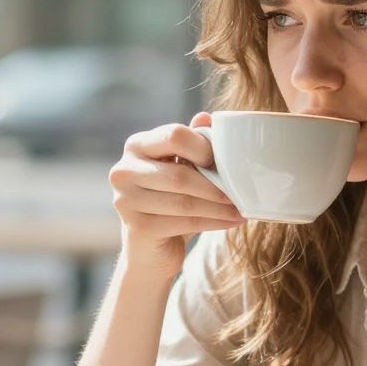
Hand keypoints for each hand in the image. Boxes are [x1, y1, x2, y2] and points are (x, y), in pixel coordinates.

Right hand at [109, 111, 244, 279]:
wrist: (149, 249)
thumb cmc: (169, 201)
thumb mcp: (181, 169)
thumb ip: (192, 144)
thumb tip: (207, 117)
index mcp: (136, 145)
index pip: (174, 135)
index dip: (204, 148)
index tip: (227, 162)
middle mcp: (123, 170)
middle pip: (180, 174)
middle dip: (216, 185)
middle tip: (242, 191)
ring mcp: (125, 200)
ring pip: (184, 202)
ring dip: (219, 207)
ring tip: (242, 209)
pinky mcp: (136, 227)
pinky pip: (184, 222)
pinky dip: (213, 222)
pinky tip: (231, 221)